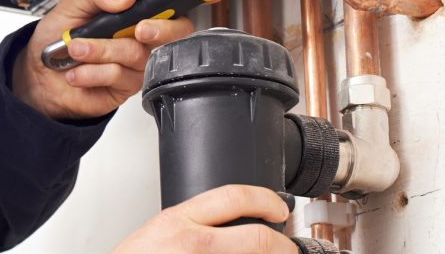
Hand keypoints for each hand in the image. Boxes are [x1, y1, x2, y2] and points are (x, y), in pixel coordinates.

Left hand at [12, 0, 193, 119]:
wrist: (38, 76)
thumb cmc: (56, 36)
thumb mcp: (72, 4)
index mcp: (132, 9)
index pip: (168, 0)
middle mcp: (139, 35)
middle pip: (175, 32)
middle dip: (159, 29)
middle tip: (136, 28)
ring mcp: (135, 63)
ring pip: (138, 54)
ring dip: (103, 51)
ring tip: (76, 49)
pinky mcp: (125, 87)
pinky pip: (120, 77)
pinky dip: (93, 72)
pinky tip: (77, 71)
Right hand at [111, 185, 296, 253]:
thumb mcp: (157, 231)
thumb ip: (190, 223)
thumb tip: (229, 224)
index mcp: (180, 220)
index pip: (234, 197)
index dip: (266, 200)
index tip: (278, 208)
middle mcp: (195, 245)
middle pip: (258, 237)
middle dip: (283, 244)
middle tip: (287, 247)